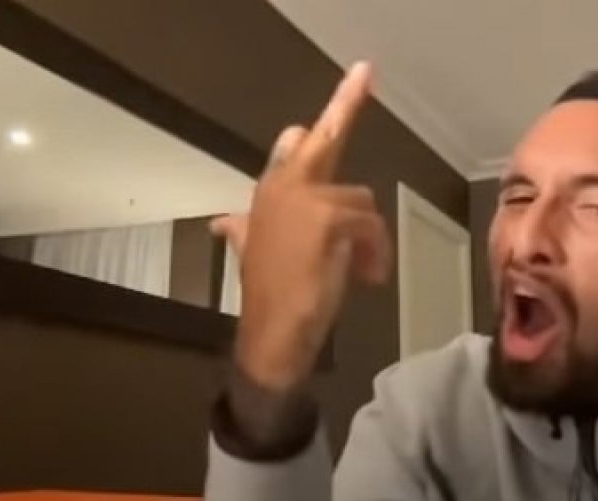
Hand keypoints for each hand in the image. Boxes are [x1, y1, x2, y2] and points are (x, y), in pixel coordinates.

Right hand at [210, 62, 390, 391]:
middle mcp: (283, 187)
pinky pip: (370, 224)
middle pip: (322, 139)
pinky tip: (369, 276)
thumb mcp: (254, 253)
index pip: (292, 145)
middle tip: (365, 71)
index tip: (348, 85)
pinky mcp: (328, 218)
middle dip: (346, 101)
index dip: (316, 124)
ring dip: (370, 237)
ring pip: (361, 200)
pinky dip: (376, 252)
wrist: (272, 333)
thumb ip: (239, 230)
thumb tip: (221, 223)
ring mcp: (305, 199)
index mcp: (269, 193)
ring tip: (364, 269)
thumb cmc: (270, 295)